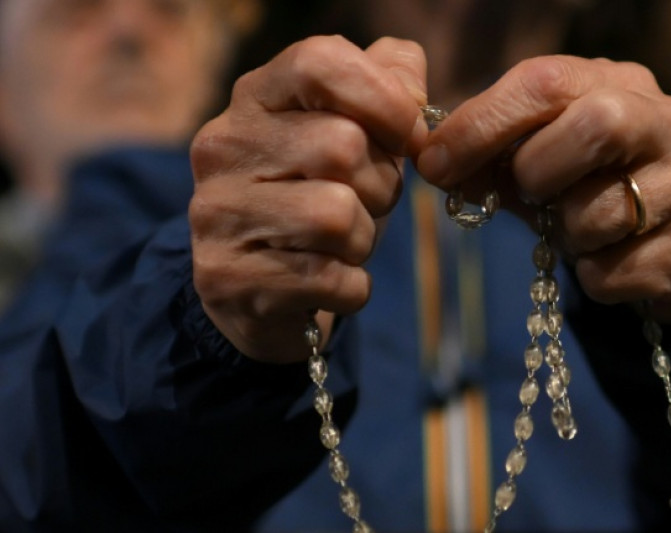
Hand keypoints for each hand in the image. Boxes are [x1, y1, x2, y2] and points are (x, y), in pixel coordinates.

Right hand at [189, 36, 427, 361]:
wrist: (262, 291)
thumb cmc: (320, 199)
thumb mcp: (357, 135)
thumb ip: (388, 87)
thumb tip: (411, 91)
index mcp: (256, 98)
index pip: (319, 63)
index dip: (383, 98)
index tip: (406, 138)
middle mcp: (225, 147)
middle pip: (342, 146)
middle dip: (381, 186)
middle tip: (366, 204)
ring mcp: (219, 213)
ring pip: (336, 214)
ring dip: (363, 240)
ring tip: (342, 244)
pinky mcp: (228, 278)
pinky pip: (331, 279)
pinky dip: (351, 287)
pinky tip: (329, 281)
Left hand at [416, 56, 670, 321]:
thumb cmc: (592, 191)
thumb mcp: (541, 161)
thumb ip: (491, 157)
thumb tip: (432, 161)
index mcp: (619, 84)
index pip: (547, 82)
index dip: (481, 122)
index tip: (433, 162)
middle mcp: (668, 122)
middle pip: (596, 125)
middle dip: (539, 169)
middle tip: (529, 195)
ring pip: (600, 213)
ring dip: (565, 236)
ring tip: (578, 232)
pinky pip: (615, 273)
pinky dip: (591, 278)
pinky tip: (608, 263)